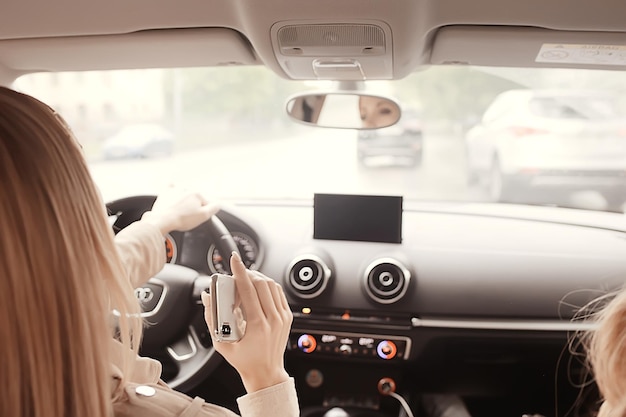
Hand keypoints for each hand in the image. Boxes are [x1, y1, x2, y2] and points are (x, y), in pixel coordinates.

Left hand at [141, 185, 218, 234]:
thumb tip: (218, 204)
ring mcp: (175, 190)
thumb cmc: (182, 219)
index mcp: (197, 194)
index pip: (205, 203)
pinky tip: (173, 196)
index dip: (203, 212)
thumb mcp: (204, 216)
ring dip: (184, 201)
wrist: (162, 220)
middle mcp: (186, 189)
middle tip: (188, 217)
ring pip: (184, 194)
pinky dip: (172, 191)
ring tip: (180, 212)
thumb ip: (214, 208)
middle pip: (194, 199)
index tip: (198, 218)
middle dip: (193, 207)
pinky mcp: (165, 193)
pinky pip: (170, 188)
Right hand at [201, 252, 292, 392]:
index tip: (234, 259)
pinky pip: (278, 292)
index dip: (240, 271)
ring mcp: (283, 317)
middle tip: (236, 276)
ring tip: (246, 282)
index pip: (249, 289)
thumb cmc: (245, 361)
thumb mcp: (221, 343)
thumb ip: (212, 318)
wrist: (266, 373)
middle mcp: (273, 319)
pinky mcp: (287, 316)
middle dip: (247, 274)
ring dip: (258, 278)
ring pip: (272, 285)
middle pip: (261, 283)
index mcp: (258, 325)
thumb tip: (207, 297)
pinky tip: (257, 290)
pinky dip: (267, 286)